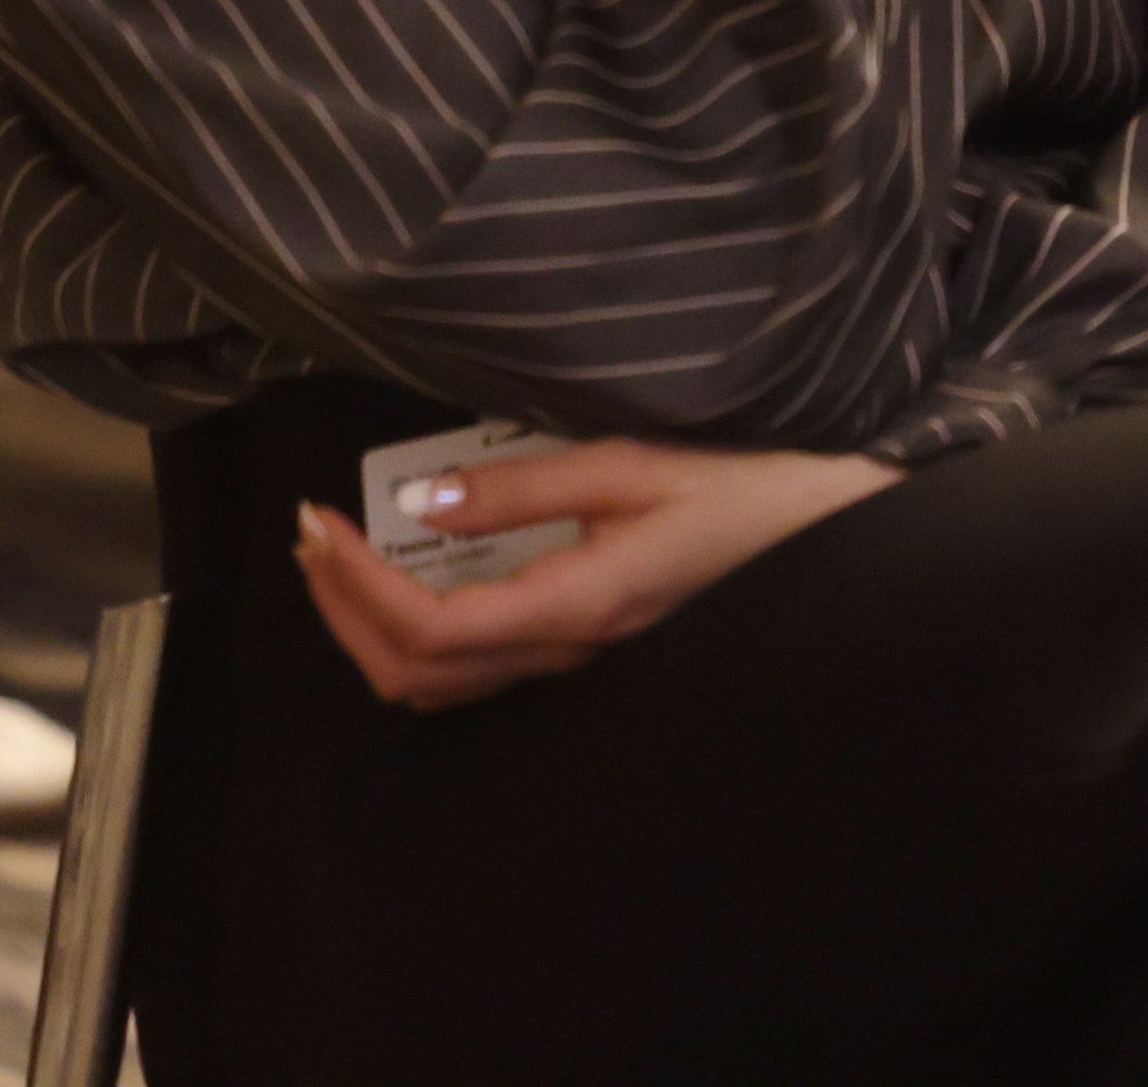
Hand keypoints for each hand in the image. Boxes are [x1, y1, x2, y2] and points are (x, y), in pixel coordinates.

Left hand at [294, 439, 895, 711]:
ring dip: (369, 626)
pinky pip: (476, 667)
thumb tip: (423, 503)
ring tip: (341, 556)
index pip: (427, 630)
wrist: (837, 530)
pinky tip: (413, 575)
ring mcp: (578, 663)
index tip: (317, 520)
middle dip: (340, 610)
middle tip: (310, 534)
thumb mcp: (639, 463)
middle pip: (414, 675)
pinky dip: (415, 631)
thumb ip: (527, 487)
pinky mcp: (586, 649)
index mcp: (579, 606)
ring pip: (439, 684)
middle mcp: (569, 654)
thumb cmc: (753, 488)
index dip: (353, 585)